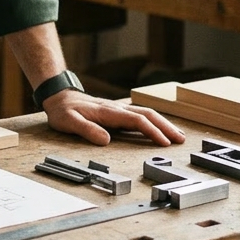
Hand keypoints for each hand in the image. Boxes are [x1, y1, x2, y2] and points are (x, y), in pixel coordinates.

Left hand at [41, 89, 185, 146]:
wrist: (58, 97)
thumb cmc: (63, 111)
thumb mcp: (68, 121)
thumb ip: (86, 130)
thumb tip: (105, 140)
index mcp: (108, 112)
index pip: (136, 120)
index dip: (151, 131)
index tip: (164, 142)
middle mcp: (116, 108)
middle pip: (147, 114)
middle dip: (165, 126)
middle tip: (181, 140)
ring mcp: (117, 109)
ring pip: (145, 113)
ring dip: (162, 123)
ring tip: (178, 136)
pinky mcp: (116, 112)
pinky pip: (139, 115)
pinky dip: (153, 121)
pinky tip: (160, 128)